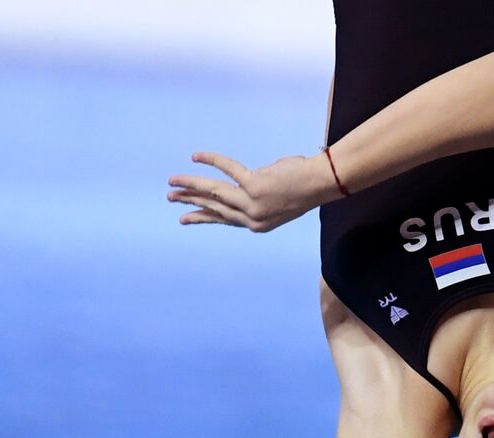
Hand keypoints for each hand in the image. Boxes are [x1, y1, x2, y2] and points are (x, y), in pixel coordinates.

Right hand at [167, 151, 339, 232]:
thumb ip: (259, 192)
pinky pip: (227, 170)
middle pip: (214, 208)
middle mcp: (253, 218)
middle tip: (171, 198)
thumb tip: (248, 178)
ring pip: (214, 193)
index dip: (203, 216)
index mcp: (258, 224)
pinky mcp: (254, 186)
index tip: (185, 218)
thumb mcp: (279, 196)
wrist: (322, 183)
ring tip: (173, 183)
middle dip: (190, 202)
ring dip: (191, 186)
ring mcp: (252, 203)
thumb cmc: (305, 186)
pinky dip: (211, 161)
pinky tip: (196, 157)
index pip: (223, 219)